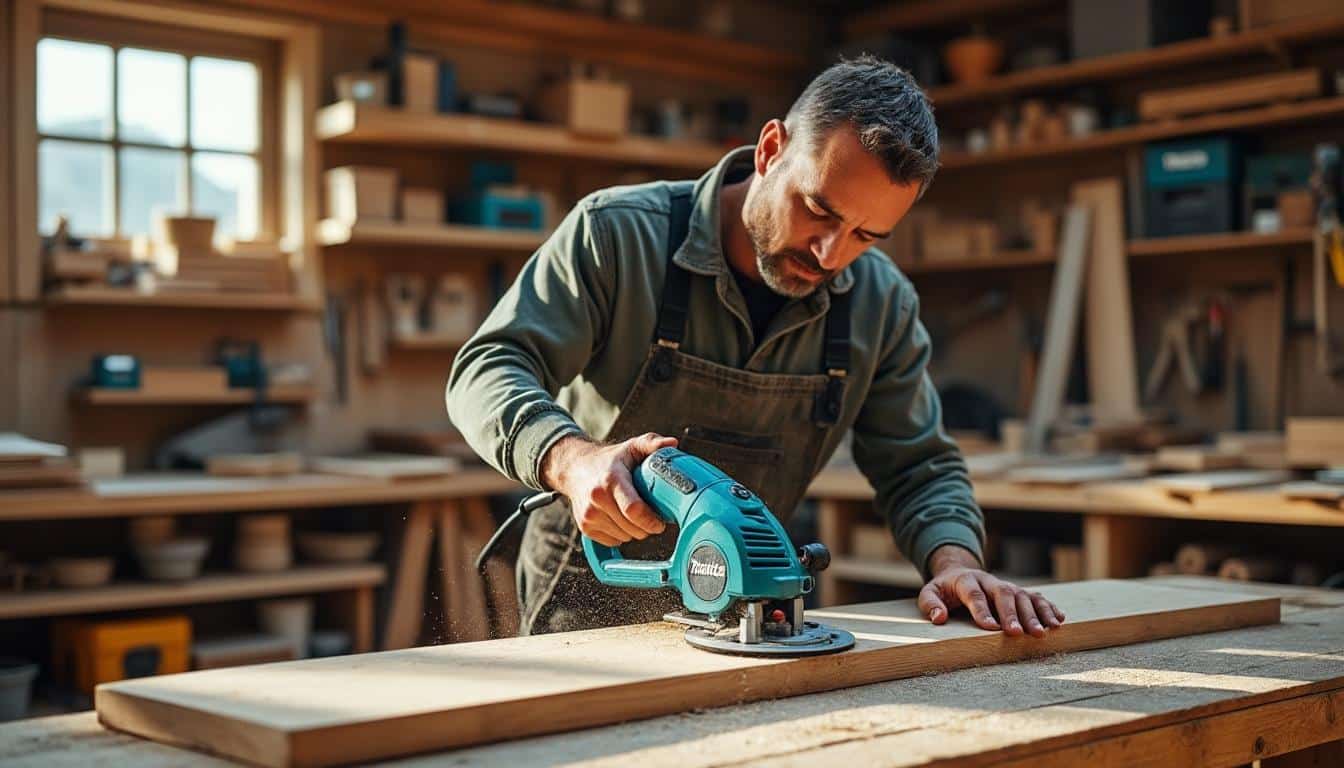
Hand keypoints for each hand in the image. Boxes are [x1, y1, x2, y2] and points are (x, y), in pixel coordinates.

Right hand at [540, 432, 677, 546]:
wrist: (574, 468)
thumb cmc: (609, 459)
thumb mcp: (631, 446)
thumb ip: (651, 443)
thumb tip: (672, 443)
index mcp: (611, 480)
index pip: (634, 510)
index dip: (651, 521)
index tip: (661, 522)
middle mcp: (597, 498)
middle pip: (632, 528)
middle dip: (647, 527)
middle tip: (651, 516)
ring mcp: (589, 514)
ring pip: (625, 537)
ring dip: (634, 531)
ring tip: (634, 514)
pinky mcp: (585, 526)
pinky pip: (613, 541)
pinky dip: (621, 535)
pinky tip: (620, 519)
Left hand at [917, 544, 1064, 636]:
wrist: (961, 573)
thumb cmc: (945, 590)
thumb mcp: (930, 592)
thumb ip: (930, 603)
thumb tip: (938, 618)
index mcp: (967, 580)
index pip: (975, 594)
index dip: (982, 610)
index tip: (990, 628)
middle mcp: (991, 581)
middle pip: (1004, 594)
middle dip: (1012, 614)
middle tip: (1017, 633)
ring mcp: (1008, 586)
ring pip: (1024, 596)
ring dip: (1036, 614)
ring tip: (1045, 631)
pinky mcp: (1019, 592)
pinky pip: (1037, 598)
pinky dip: (1049, 608)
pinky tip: (1059, 620)